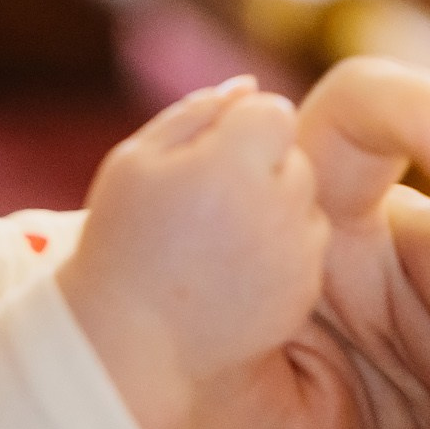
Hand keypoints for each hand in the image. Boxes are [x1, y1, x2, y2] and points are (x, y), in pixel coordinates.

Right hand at [55, 78, 328, 428]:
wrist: (128, 342)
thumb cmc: (121, 242)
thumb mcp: (135, 162)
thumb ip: (196, 112)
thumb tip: (248, 86)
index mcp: (231, 165)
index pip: (273, 111)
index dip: (240, 129)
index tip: (206, 160)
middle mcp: (276, 207)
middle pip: (294, 156)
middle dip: (260, 168)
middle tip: (206, 204)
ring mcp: (296, 254)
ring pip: (306, 202)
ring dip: (275, 209)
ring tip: (217, 241)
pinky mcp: (304, 292)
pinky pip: (307, 249)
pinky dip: (280, 252)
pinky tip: (231, 272)